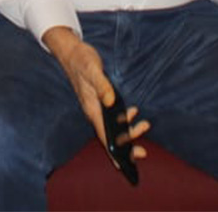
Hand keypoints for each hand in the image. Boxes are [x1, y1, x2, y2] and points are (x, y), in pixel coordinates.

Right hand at [41, 28, 149, 157]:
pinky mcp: (100, 99)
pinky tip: (132, 113)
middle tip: (143, 151)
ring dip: (128, 131)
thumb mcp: (93, 70)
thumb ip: (103, 86)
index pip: (104, 136)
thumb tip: (112, 102)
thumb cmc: (81, 60)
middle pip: (111, 136)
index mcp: (91, 109)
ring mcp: (96, 106)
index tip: (125, 165)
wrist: (72, 52)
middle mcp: (93, 111)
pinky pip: (113, 115)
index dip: (115, 152)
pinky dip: (124, 118)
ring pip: (113, 126)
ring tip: (144, 126)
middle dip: (127, 145)